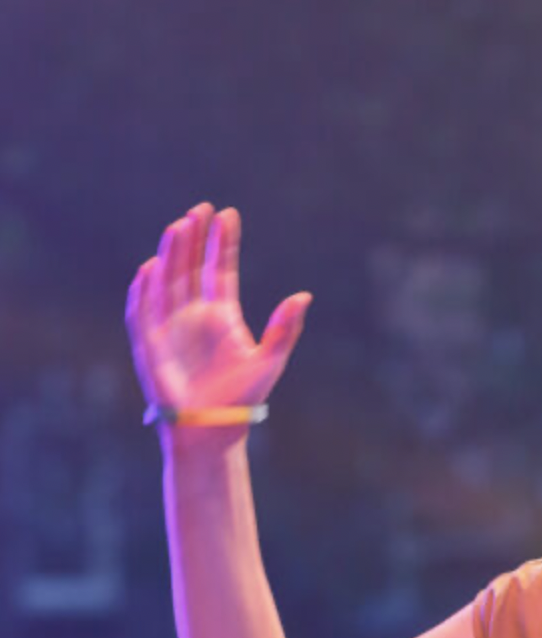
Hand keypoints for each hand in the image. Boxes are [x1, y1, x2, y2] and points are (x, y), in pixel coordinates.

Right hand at [125, 203, 310, 430]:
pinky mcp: (150, 343)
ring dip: (171, 254)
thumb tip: (304, 295)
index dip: (222, 242)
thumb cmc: (243, 396)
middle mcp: (194, 314)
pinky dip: (144, 290)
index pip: (220, 269)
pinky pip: (143, 311)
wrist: (214, 427)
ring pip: (167, 280)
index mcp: (223, 314)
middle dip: (194, 238)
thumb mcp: (271, 359)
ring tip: (179, 226)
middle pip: (190, 267)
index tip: (227, 214)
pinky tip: (150, 267)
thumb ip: (285, 328)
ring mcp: (170, 326)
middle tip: (200, 209)